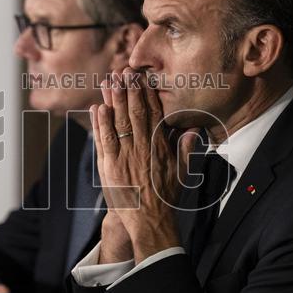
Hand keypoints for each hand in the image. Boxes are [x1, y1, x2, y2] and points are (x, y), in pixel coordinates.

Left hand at [90, 68, 196, 261]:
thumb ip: (186, 148)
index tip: (142, 78)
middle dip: (129, 90)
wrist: (149, 221)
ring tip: (110, 80)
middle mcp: (142, 149)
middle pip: (134, 113)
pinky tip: (98, 107)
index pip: (153, 114)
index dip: (146, 94)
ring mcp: (125, 157)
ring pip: (118, 122)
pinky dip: (100, 123)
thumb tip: (194, 129)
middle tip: (124, 70)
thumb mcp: (182, 172)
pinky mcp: (110, 167)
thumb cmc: (165, 197)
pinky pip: (104, 140)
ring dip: (114, 100)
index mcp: (159, 147)